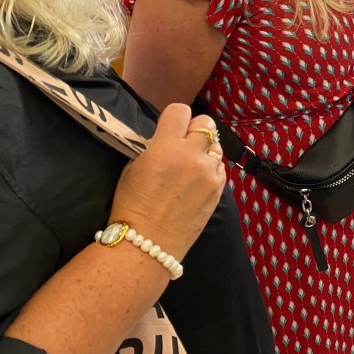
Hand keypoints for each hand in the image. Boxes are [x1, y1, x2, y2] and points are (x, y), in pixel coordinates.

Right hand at [107, 103, 225, 259]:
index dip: (174, 117)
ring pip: (215, 146)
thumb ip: (156, 147)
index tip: (170, 127)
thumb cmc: (133, 205)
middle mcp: (192, 155)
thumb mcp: (134, 167)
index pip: (180, 110)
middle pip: (206, 123)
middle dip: (195, 129)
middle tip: (184, 143)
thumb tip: (168, 138)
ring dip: (204, 150)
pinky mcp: (219, 189)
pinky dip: (211, 169)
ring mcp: (209, 173)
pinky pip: (220, 168)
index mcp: (166, 146)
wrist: (148, 243)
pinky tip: (198, 181)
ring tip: (191, 166)